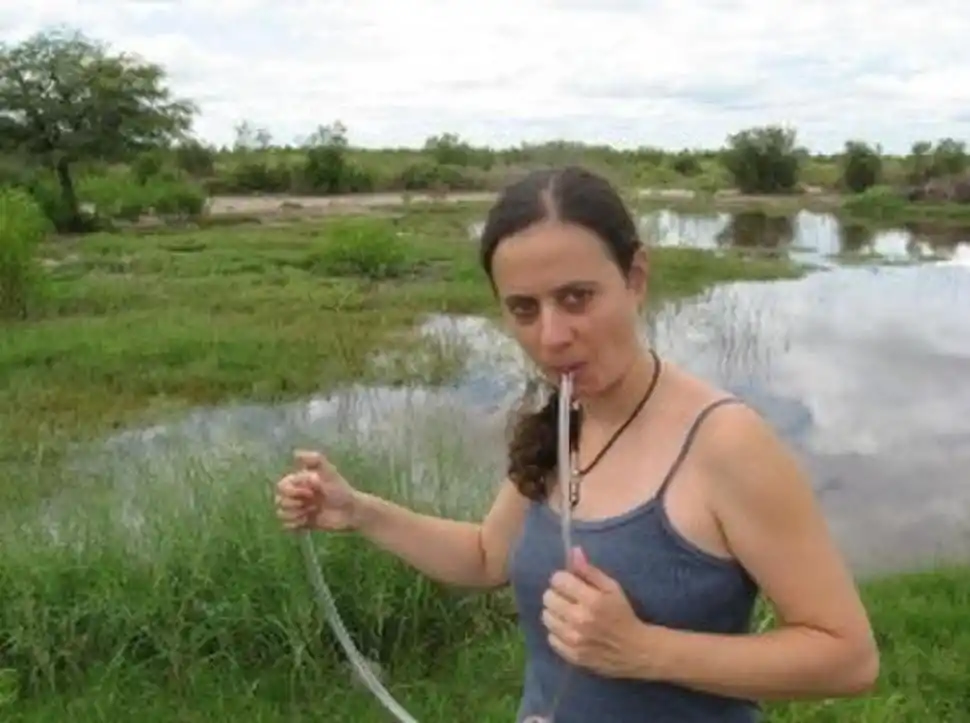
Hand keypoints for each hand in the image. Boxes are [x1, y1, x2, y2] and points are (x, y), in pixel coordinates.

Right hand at [275, 450, 359, 531]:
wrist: (351, 511)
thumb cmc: (341, 490)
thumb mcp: (329, 472)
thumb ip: (315, 460)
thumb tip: (294, 453)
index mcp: (300, 482)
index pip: (281, 486)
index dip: (293, 490)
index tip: (311, 491)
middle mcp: (297, 495)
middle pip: (278, 500)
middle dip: (293, 503)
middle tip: (313, 502)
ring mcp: (299, 509)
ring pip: (281, 513)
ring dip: (295, 514)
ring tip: (310, 512)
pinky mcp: (302, 523)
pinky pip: (286, 525)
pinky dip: (295, 524)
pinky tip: (307, 521)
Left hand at [541, 547, 646, 678]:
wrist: (635, 650)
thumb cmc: (623, 614)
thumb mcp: (612, 588)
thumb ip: (590, 571)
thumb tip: (573, 551)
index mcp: (591, 600)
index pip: (558, 580)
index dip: (563, 578)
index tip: (569, 582)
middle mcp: (579, 620)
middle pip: (548, 597)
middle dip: (557, 594)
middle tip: (568, 598)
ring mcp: (574, 639)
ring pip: (546, 616)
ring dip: (555, 612)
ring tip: (568, 613)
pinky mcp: (571, 655)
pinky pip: (550, 637)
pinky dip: (557, 632)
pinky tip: (569, 630)